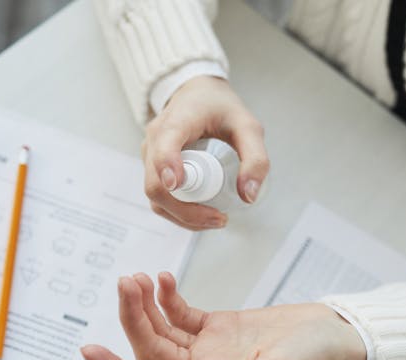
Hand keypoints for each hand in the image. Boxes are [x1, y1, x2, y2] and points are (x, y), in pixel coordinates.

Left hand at [80, 272, 365, 359]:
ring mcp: (210, 349)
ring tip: (139, 277)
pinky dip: (169, 297)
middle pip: (152, 350)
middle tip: (126, 284)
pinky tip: (163, 280)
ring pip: (163, 330)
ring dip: (146, 305)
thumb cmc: (314, 358)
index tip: (91, 353)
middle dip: (134, 318)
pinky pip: (182, 314)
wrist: (335, 334)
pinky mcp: (219, 328)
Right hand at [142, 76, 269, 229]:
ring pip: (155, 197)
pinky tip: (203, 215)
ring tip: (216, 219)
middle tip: (220, 218)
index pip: (164, 146)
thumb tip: (248, 196)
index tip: (178, 184)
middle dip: (186, 210)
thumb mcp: (248, 127)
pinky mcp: (152, 168)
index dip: (167, 166)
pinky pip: (159, 198)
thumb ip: (255, 158)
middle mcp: (156, 139)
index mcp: (177, 121)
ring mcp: (150, 156)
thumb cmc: (221, 108)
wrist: (197, 95)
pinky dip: (179, 212)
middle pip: (156, 185)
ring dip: (183, 217)